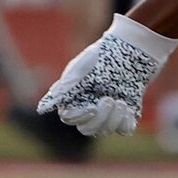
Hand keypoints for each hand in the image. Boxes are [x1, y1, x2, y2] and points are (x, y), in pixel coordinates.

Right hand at [36, 15, 177, 135]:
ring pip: (105, 130)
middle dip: (99, 119)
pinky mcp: (126, 113)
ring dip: (113, 119)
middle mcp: (89, 106)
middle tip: (110, 100)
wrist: (134, 48)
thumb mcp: (81, 70)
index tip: (91, 107)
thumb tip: (43, 108)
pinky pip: (124, 129)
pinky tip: (128, 107)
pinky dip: (125, 121)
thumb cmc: (105, 54)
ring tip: (121, 102)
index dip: (79, 117)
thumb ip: (64, 89)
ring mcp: (108, 111)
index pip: (69, 118)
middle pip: (87, 129)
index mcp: (75, 96)